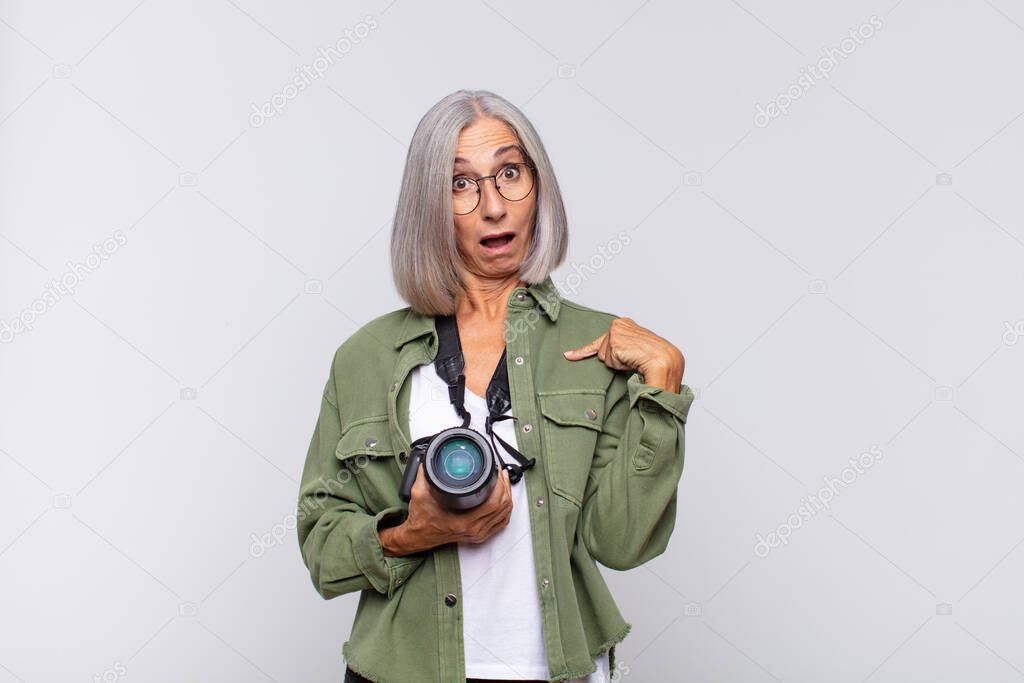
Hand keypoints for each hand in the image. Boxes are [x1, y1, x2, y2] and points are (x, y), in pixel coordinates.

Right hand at [381, 463, 512, 555]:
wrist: (419, 536)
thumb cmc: (421, 520)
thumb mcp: (419, 493)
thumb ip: (424, 474)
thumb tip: (430, 458)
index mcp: (463, 522)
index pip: (493, 503)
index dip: (500, 485)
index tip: (496, 471)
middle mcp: (473, 530)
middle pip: (503, 507)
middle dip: (506, 486)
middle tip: (501, 473)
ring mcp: (478, 534)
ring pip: (505, 515)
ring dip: (508, 497)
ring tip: (504, 482)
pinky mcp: (479, 535)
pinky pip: (501, 524)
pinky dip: (506, 510)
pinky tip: (504, 500)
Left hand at [562, 316, 684, 391]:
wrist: (665, 360)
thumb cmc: (656, 358)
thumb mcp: (636, 349)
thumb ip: (622, 349)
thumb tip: (605, 359)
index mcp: (625, 324)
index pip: (601, 339)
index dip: (583, 351)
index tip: (569, 355)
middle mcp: (619, 324)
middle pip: (602, 351)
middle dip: (613, 360)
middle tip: (632, 359)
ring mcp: (616, 332)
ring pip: (604, 357)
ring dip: (618, 363)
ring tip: (635, 360)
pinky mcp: (614, 341)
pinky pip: (609, 361)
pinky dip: (619, 365)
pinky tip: (631, 360)